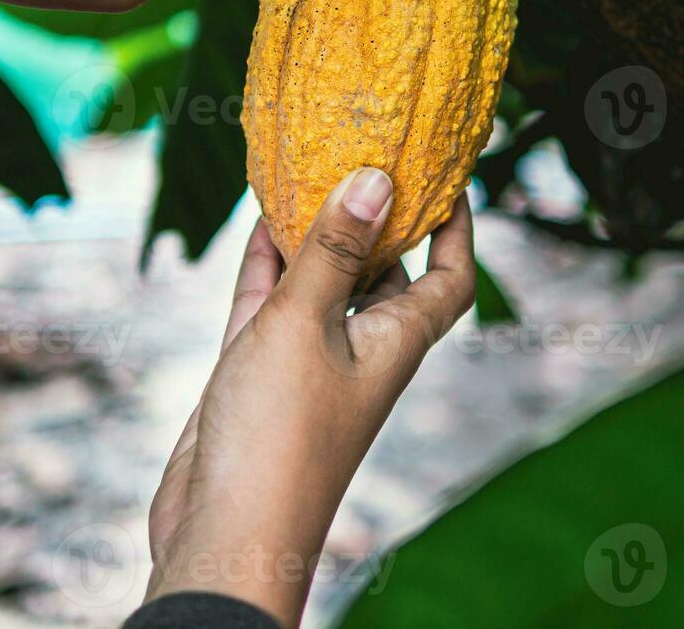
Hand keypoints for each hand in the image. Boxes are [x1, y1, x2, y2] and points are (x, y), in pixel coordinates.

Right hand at [143, 168, 475, 626]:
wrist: (225, 532)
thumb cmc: (280, 432)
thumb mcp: (307, 323)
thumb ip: (335, 249)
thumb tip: (378, 178)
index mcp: (396, 342)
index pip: (450, 276)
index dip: (459, 226)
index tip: (451, 173)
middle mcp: (361, 348)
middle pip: (385, 271)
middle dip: (378, 217)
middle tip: (365, 152)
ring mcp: (308, 360)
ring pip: (322, 281)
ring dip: (318, 233)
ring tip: (310, 168)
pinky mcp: (260, 370)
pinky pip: (272, 302)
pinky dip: (270, 263)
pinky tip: (262, 219)